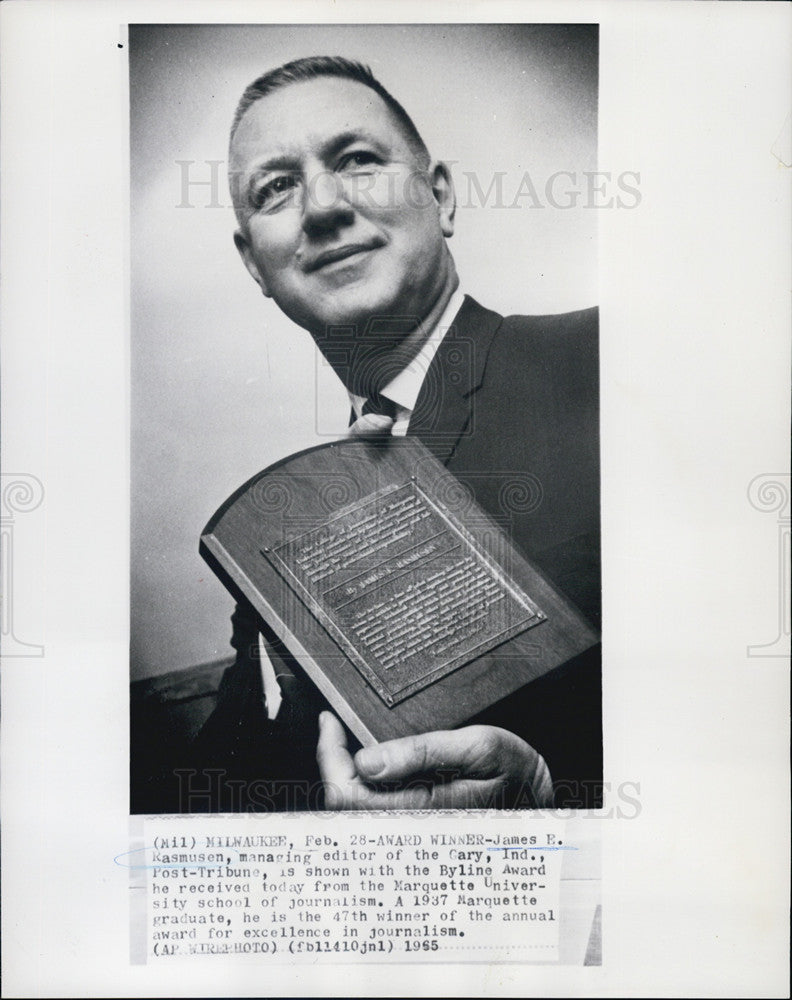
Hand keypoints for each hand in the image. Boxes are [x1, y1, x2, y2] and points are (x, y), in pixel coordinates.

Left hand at [316, 712, 553, 809]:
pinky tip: (368, 760)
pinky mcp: (415, 826)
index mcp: (422, 812)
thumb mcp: (479, 746)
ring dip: (344, 773)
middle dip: (332, 762)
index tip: (329, 721)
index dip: (330, 756)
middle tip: (335, 726)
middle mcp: (411, 828)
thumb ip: (422, 753)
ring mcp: (411, 831)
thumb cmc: (515, 771)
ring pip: (355, 809)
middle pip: (344, 804)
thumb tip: (367, 761)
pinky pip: (372, 810)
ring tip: (347, 738)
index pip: (349, 795)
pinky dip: (360, 783)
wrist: (541, 796)